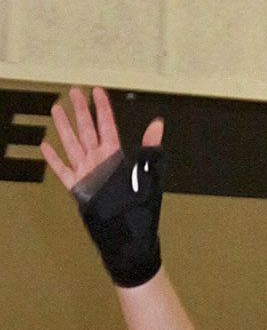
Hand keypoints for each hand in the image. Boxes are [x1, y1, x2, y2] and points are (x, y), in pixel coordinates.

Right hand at [43, 87, 165, 287]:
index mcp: (116, 157)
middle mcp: (100, 163)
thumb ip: (150, 149)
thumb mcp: (148, 176)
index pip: (107, 126)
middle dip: (80, 110)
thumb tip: (158, 124)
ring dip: (64, 127)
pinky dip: (54, 160)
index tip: (97, 91)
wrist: (129, 238)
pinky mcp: (79, 190)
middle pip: (87, 130)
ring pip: (72, 145)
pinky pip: (64, 172)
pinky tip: (46, 147)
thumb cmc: (142, 210)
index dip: (102, 108)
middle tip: (73, 90)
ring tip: (56, 108)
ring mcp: (88, 175)